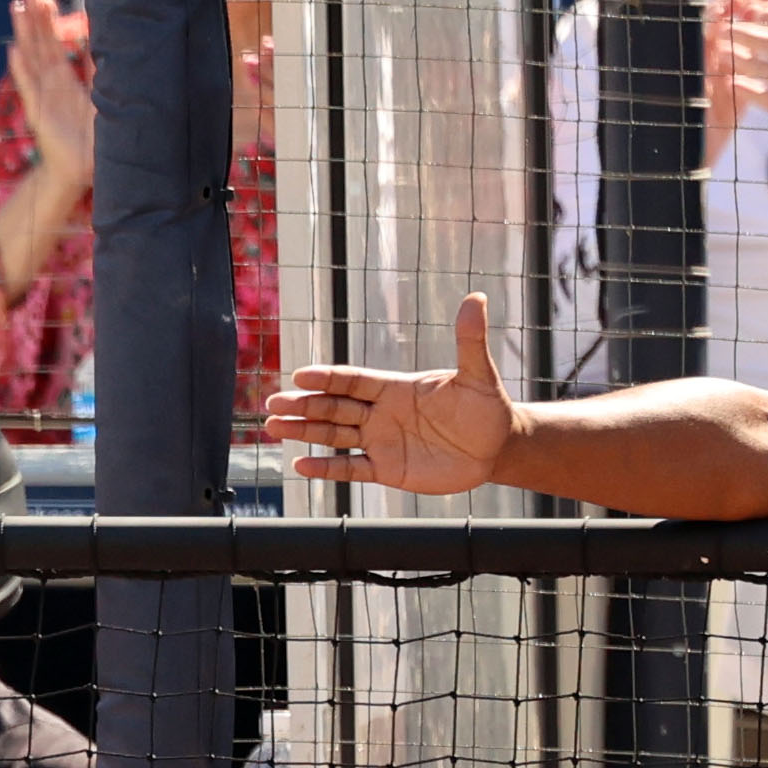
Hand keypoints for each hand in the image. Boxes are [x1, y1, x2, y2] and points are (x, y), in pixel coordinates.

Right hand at [9, 0, 94, 184]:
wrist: (79, 172)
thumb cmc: (91, 141)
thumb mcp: (102, 103)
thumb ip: (102, 77)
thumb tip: (108, 52)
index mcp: (65, 81)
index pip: (54, 44)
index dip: (48, 21)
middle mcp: (51, 86)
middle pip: (40, 44)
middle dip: (34, 18)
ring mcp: (41, 98)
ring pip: (31, 59)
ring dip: (23, 34)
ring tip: (16, 9)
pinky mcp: (38, 114)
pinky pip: (28, 88)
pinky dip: (21, 70)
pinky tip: (13, 51)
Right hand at [269, 293, 513, 496]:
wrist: (495, 447)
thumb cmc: (486, 407)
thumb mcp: (478, 375)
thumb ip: (469, 341)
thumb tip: (477, 297)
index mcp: (396, 388)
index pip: (354, 380)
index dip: (328, 378)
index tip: (300, 375)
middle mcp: (382, 413)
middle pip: (334, 407)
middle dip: (304, 405)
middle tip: (273, 404)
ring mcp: (381, 441)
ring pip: (334, 436)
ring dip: (304, 432)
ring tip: (274, 428)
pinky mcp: (388, 469)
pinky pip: (351, 469)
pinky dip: (326, 468)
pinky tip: (301, 465)